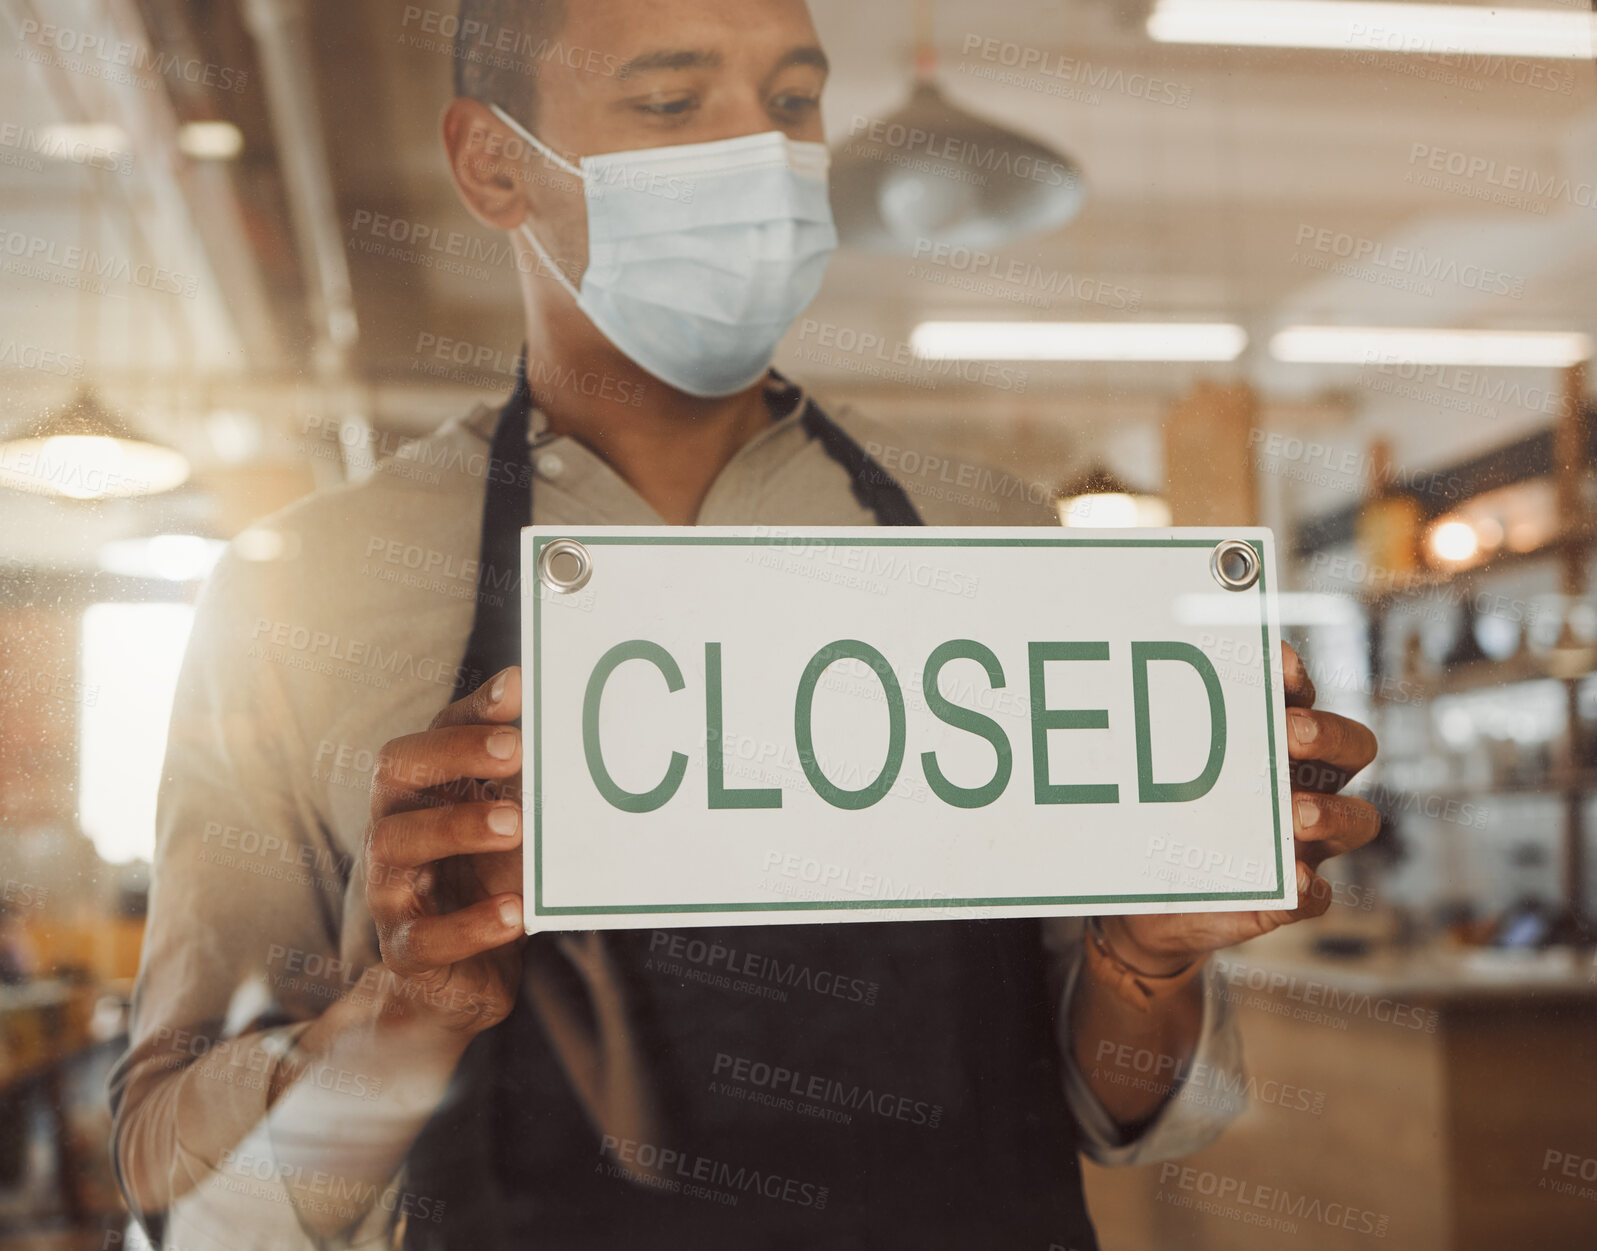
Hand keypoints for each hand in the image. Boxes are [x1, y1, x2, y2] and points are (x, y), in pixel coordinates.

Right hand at [365, 667, 526, 1034]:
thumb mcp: (513, 830)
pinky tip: (513, 912)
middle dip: (455, 752)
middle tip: (516, 750)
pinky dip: (469, 924)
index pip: (436, 732)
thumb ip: (527, 786)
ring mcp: (391, 889)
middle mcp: (395, 828)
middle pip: (396, 771)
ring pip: (396, 843)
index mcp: (423, 793)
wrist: (460, 982)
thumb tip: (569, 729)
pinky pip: (422, 937)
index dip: (473, 711)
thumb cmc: (488, 884)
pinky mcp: (405, 952)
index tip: (521, 689)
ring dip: (458, 826)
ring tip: (515, 825)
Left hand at [1106, 643, 1380, 973]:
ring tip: (1299, 813)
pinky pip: (1317, 895)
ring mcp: (1305, 844)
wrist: (1145, 901)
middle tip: (1293, 734)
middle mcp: (1304, 785)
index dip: (1297, 678)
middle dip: (1329, 735)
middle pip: (1352, 747)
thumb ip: (1164, 742)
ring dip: (1333, 812)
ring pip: (1356, 819)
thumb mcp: (1157, 776)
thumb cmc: (1162, 820)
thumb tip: (1131, 698)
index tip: (1280, 668)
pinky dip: (1311, 887)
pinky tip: (1297, 880)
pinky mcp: (1289, 897)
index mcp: (1276, 744)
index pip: (1302, 696)